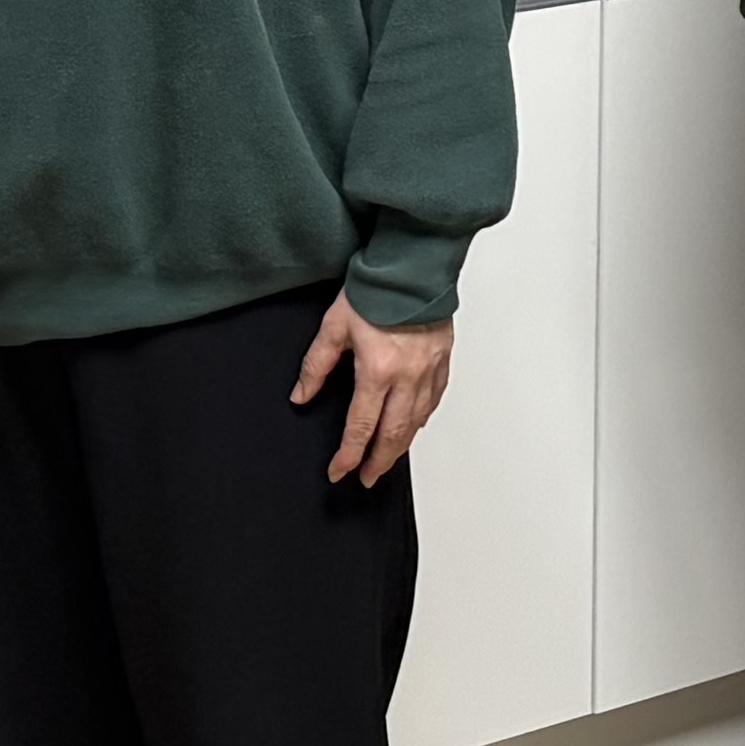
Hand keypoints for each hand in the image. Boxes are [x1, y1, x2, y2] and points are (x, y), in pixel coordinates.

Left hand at [295, 295, 456, 486]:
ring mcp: (429, 371)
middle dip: (378, 462)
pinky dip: (422, 420)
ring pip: (416, 422)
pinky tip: (414, 426)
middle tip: (368, 480)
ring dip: (400, 446)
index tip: (339, 472)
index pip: (360, 426)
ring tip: (388, 460)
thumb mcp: (334, 326)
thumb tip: (301, 395)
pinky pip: (434, 401)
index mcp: (377, 371)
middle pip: (392, 434)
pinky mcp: (443, 360)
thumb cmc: (375, 289)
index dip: (348, 455)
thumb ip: (316, 365)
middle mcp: (407, 377)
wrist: (412, 265)